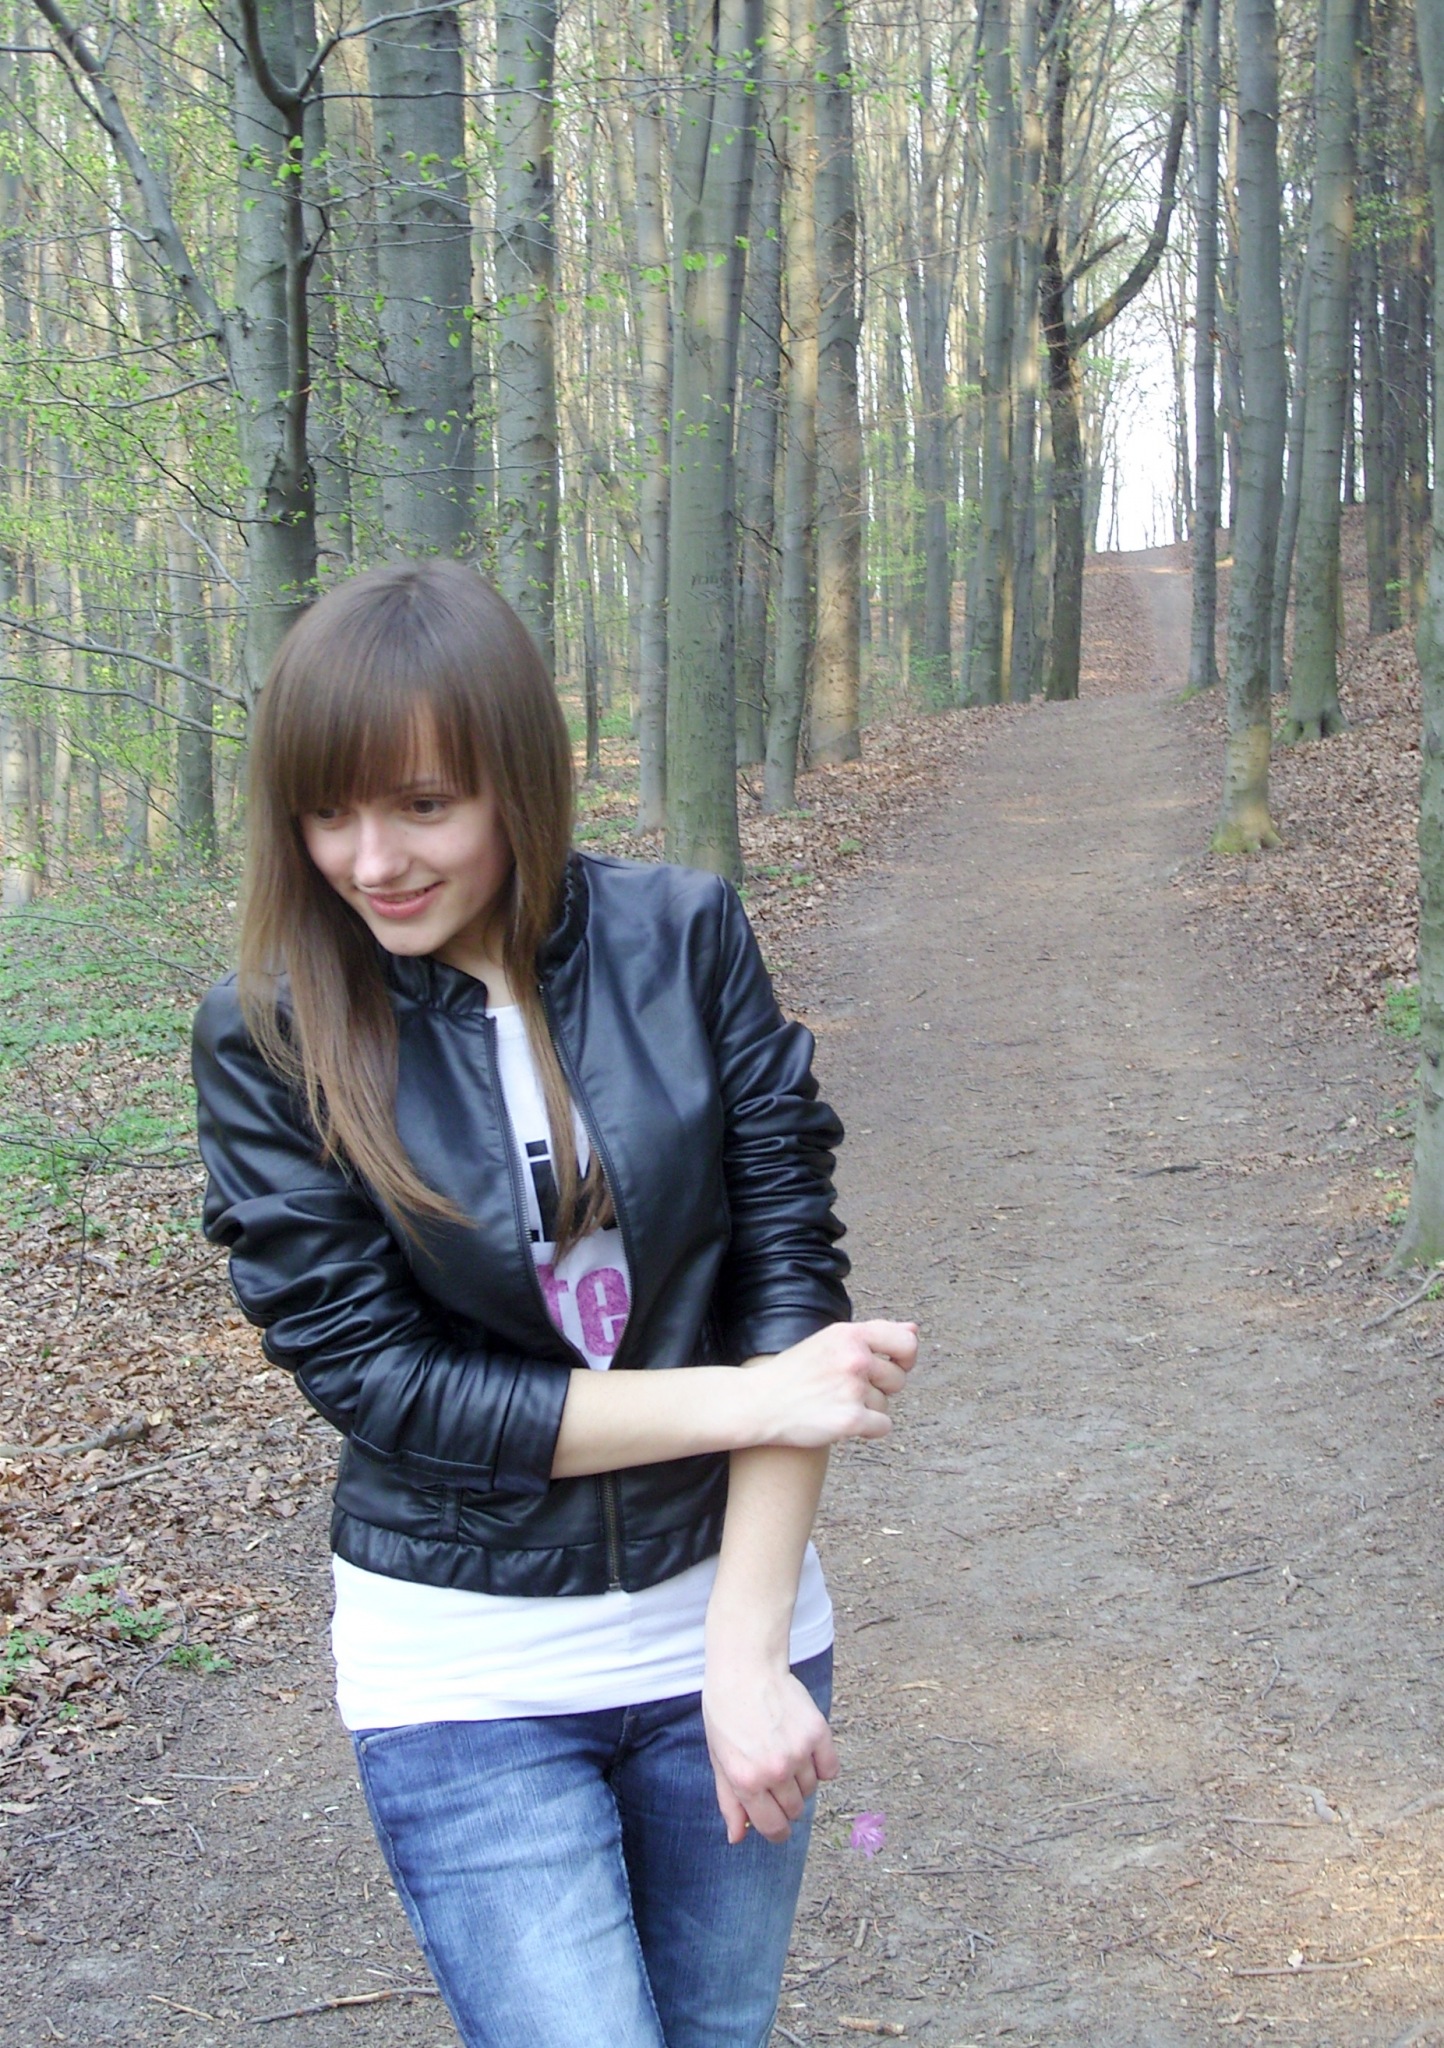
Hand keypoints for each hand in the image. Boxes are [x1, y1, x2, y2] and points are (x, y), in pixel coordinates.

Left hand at [702, 1654, 839, 1843]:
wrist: (746, 1669)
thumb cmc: (726, 1714)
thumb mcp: (720, 1760)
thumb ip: (730, 1802)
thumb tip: (738, 1838)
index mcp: (747, 1781)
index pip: (773, 1828)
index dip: (777, 1832)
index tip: (778, 1826)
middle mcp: (775, 1771)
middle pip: (795, 1810)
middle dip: (785, 1802)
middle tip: (774, 1776)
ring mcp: (799, 1752)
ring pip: (811, 1789)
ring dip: (801, 1780)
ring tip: (784, 1752)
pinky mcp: (818, 1733)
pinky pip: (830, 1769)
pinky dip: (822, 1765)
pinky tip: (805, 1748)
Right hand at [747, 1319, 917, 1448]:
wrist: (759, 1402)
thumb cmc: (795, 1371)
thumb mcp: (831, 1340)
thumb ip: (874, 1334)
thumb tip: (914, 1330)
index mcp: (850, 1334)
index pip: (906, 1342)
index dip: (906, 1358)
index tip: (894, 1366)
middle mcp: (854, 1358)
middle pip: (898, 1378)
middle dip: (881, 1388)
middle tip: (849, 1390)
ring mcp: (852, 1389)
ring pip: (886, 1404)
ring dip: (868, 1409)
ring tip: (836, 1403)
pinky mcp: (850, 1419)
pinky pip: (883, 1426)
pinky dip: (867, 1429)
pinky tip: (842, 1422)